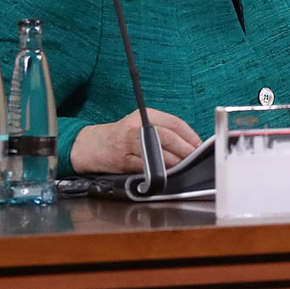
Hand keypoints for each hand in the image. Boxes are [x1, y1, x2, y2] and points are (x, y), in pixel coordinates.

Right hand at [70, 108, 202, 174]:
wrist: (90, 145)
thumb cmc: (121, 135)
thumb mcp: (140, 123)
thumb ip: (162, 129)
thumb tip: (188, 142)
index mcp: (145, 116)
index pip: (174, 123)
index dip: (190, 135)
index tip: (199, 144)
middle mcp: (138, 127)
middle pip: (169, 137)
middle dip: (185, 149)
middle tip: (195, 157)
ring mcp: (129, 144)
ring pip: (159, 154)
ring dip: (175, 162)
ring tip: (184, 166)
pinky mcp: (123, 161)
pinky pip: (146, 167)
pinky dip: (159, 171)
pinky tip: (166, 173)